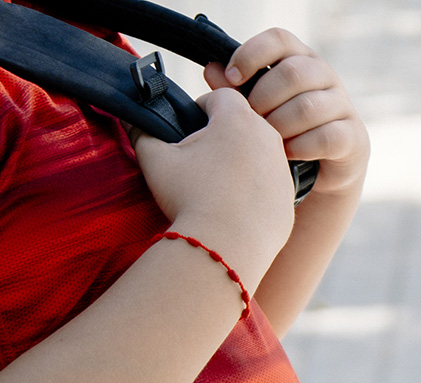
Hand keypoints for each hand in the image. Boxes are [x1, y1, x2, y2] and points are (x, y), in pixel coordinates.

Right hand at [130, 88, 294, 267]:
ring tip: (217, 185)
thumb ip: (141, 133)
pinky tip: (235, 207)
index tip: (190, 124)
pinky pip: (269, 185)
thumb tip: (131, 122)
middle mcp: (268, 137)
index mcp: (238, 119)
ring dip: (241, 162)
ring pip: (259, 155)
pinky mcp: (289, 197)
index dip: (201, 106)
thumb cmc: (191, 199)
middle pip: (244, 124)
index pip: (221, 96)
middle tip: (201, 158)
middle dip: (223, 134)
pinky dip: (255, 190)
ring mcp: (282, 168)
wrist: (226, 247)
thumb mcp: (155, 161)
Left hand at [205, 29, 370, 197]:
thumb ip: (235, 92)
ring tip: (267, 142)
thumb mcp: (257, 111)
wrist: (319, 174)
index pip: (278, 39)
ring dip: (280, 126)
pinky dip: (300, 147)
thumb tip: (211, 70)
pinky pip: (325, 136)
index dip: (252, 54)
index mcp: (299, 59)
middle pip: (292, 73)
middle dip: (263, 99)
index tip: (232, 77)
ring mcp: (342, 105)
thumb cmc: (283, 134)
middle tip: (250, 121)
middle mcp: (324, 76)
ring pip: (308, 107)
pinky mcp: (353, 136)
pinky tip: (286, 155)